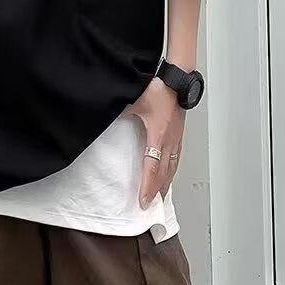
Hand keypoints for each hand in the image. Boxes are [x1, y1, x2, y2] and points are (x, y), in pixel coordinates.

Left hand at [128, 77, 184, 208]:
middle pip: (164, 172)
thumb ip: (120, 113)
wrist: (177, 78)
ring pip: (173, 166)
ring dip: (166, 182)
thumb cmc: (159, 88)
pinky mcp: (180, 132)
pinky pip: (177, 156)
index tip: (143, 201)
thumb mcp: (133, 101)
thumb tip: (105, 117)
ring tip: (161, 194)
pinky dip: (173, 169)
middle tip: (151, 205)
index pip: (152, 167)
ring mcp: (177, 137)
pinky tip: (169, 171)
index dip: (147, 187)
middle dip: (157, 190)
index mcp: (158, 135)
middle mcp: (170, 139)